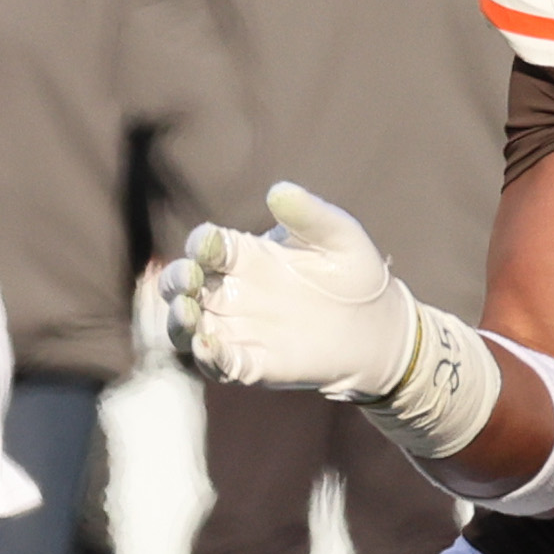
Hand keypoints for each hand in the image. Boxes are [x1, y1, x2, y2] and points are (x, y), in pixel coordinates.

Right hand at [158, 183, 418, 396]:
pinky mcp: (253, 363)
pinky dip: (209, 357)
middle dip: (175, 280)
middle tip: (186, 279)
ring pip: (190, 326)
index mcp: (244, 255)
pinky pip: (220, 363)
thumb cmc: (354, 273)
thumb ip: (310, 214)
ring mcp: (238, 329)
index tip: (207, 247)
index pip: (206, 246)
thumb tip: (280, 190)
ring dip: (179, 321)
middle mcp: (231, 291)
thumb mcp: (339, 238)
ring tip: (186, 313)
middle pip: (183, 284)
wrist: (379, 327)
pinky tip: (207, 346)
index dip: (201, 245)